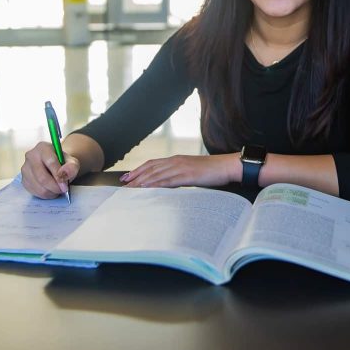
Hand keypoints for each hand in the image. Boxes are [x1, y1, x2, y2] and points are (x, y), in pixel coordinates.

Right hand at [21, 141, 80, 198]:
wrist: (55, 166)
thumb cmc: (63, 163)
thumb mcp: (72, 162)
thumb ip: (71, 166)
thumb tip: (64, 173)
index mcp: (43, 147)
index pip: (50, 162)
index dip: (58, 175)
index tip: (65, 185)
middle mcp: (31, 156)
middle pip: (42, 177)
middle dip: (55, 187)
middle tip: (63, 190)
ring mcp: (25, 168)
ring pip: (38, 187)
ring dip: (51, 192)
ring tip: (58, 189)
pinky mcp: (23, 180)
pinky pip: (35, 192)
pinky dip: (45, 194)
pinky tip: (51, 190)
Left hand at [121, 154, 238, 188]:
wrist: (227, 166)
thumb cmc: (212, 171)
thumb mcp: (192, 171)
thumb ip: (179, 175)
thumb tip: (168, 183)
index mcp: (176, 159)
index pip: (152, 164)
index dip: (138, 170)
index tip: (127, 178)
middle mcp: (176, 161)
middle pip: (150, 169)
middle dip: (135, 177)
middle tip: (123, 185)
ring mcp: (181, 167)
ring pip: (156, 174)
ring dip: (141, 182)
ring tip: (130, 189)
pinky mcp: (187, 175)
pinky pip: (168, 180)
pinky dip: (155, 184)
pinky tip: (148, 189)